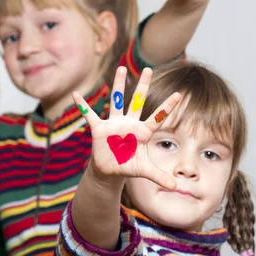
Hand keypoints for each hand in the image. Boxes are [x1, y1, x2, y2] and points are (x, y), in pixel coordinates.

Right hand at [73, 66, 180, 188]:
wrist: (110, 170)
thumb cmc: (129, 166)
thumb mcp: (144, 171)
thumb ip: (159, 176)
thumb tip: (175, 187)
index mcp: (142, 132)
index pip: (157, 117)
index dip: (167, 106)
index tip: (179, 94)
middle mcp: (129, 123)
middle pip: (137, 101)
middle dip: (143, 86)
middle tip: (149, 69)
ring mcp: (114, 123)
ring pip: (117, 100)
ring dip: (118, 85)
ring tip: (121, 68)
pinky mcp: (99, 128)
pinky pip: (89, 114)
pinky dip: (82, 105)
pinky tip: (75, 94)